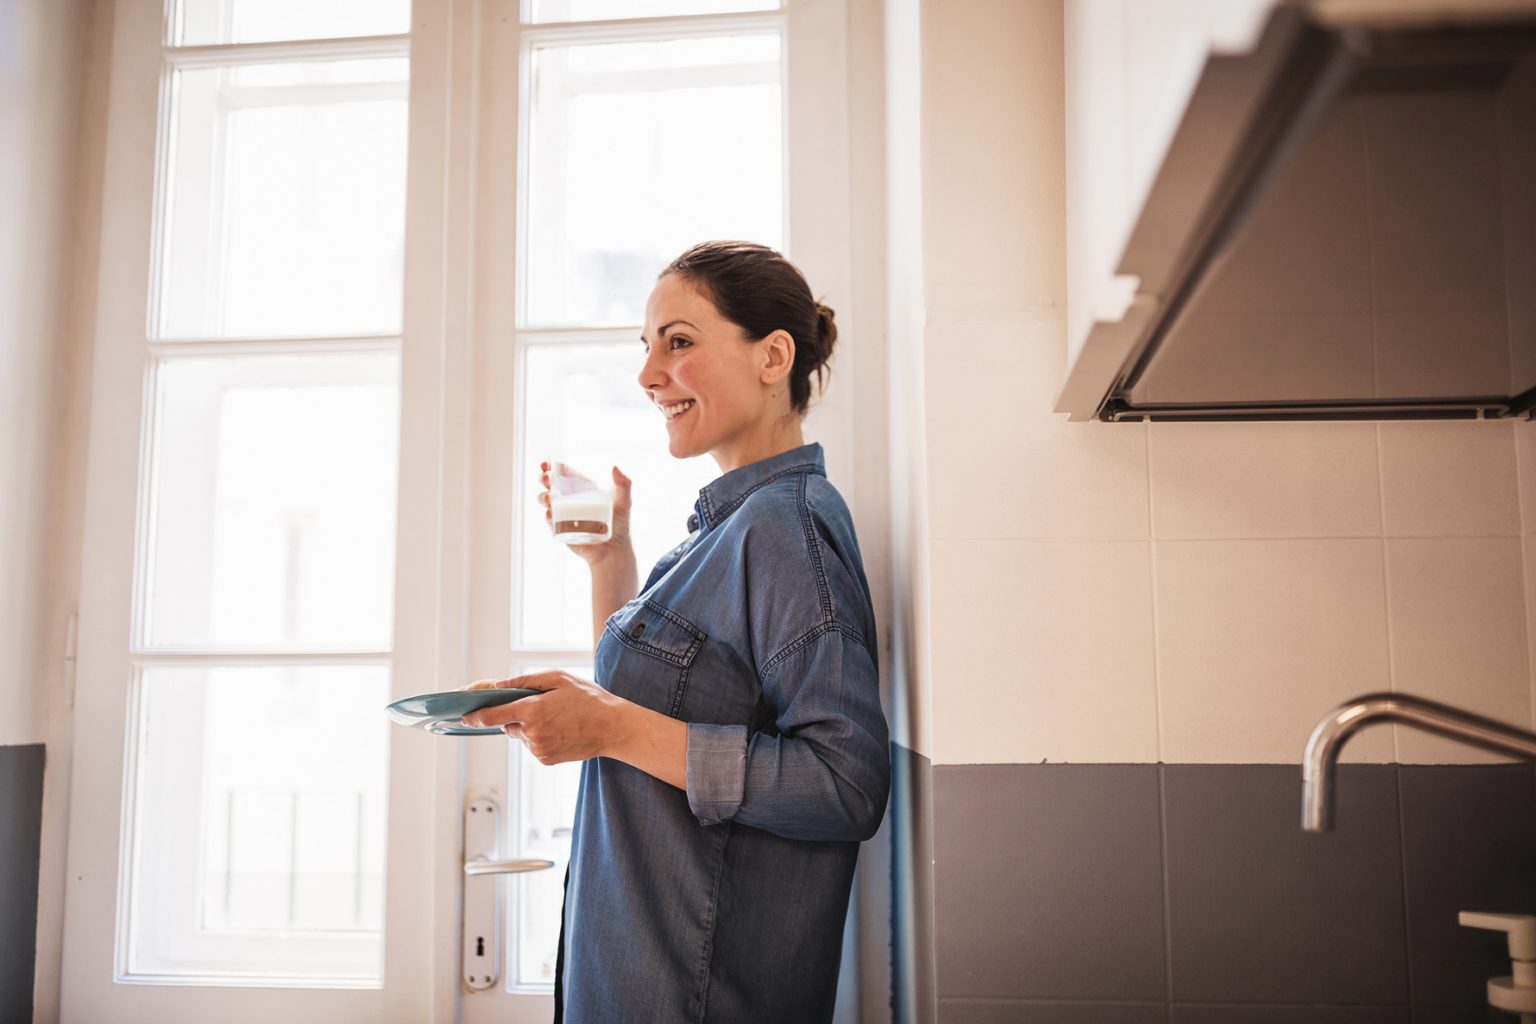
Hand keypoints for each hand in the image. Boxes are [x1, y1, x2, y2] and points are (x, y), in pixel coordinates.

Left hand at [459, 671, 627, 765]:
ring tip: (557, 718)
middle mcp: (532, 733)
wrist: (613, 728)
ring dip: (530, 726)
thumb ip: (524, 681)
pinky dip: (540, 737)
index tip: (464, 718)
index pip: (493, 716)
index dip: (475, 717)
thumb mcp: (558, 678)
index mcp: (533, 710)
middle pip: (508, 724)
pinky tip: (560, 730)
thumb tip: (498, 685)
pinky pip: (533, 746)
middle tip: (541, 705)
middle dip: (516, 715)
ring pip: (521, 736)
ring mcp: (539, 749)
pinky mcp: (546, 760)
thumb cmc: (588, 698)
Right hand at [539, 462, 632, 566]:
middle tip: (546, 478)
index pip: (564, 473)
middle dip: (544, 479)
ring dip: (542, 497)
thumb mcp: (624, 502)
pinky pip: (550, 521)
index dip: (553, 466)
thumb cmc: (620, 524)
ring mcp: (564, 514)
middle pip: (551, 485)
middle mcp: (570, 499)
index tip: (546, 463)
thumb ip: (624, 485)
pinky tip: (549, 513)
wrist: (614, 550)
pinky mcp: (561, 529)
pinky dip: (548, 516)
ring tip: (548, 498)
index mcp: (582, 489)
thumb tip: (616, 467)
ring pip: (546, 502)